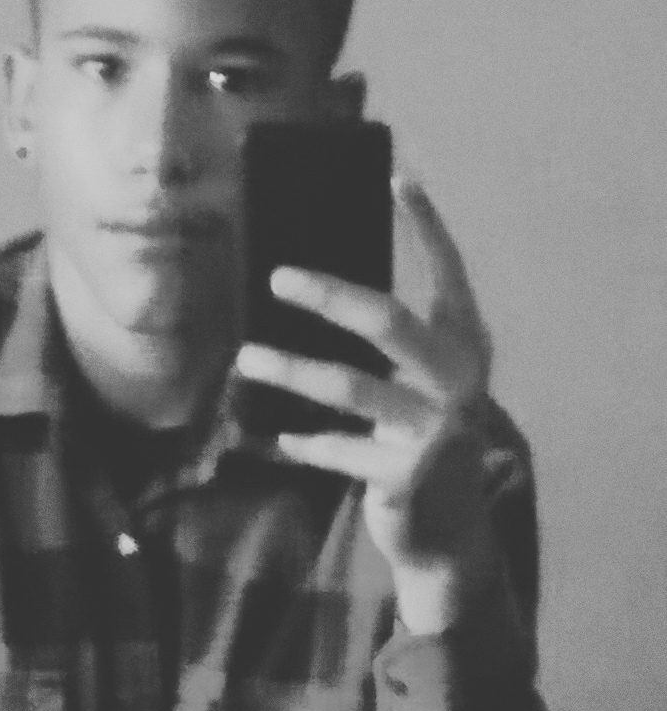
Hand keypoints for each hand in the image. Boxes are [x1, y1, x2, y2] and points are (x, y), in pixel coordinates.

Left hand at [235, 178, 497, 633]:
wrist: (449, 532)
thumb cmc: (421, 437)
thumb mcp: (417, 382)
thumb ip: (386, 343)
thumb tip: (307, 287)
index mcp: (466, 345)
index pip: (449, 272)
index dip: (427, 226)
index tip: (398, 178)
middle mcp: (461, 380)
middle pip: (388, 320)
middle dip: (331, 295)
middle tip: (276, 276)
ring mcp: (438, 429)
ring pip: (350, 386)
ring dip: (290, 370)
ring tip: (244, 358)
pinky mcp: (406, 474)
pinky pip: (338, 448)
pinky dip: (306, 443)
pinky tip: (281, 439)